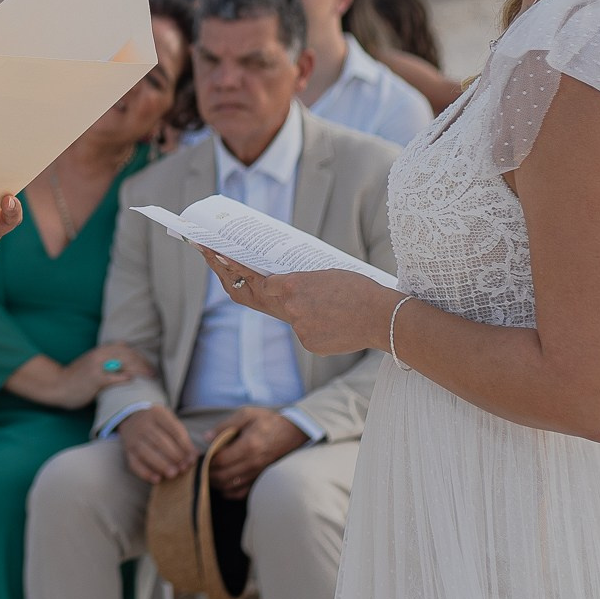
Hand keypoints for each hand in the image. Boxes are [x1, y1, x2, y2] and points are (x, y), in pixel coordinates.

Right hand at [15, 343, 145, 408]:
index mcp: (99, 351)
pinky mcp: (94, 379)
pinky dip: (123, 377)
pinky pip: (112, 377)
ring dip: (139, 369)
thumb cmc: (76, 378)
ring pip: (123, 362)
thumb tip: (125, 366)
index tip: (149, 365)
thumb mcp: (91, 364)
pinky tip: (132, 380)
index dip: (139, 356)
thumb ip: (106, 362)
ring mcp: (97, 366)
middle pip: (127, 354)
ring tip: (149, 376)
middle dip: (143, 362)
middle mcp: (99, 355)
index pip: (125, 348)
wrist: (57, 385)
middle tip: (154, 372)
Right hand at [117, 404, 195, 482]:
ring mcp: (133, 438)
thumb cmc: (158, 423)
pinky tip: (157, 479)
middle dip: (174, 456)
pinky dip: (145, 473)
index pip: (174, 430)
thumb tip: (194, 455)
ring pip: (146, 452)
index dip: (185, 446)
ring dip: (161, 465)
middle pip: (160, 441)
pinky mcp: (127, 451)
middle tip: (184, 468)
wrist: (131, 418)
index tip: (192, 459)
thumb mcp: (170, 421)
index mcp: (157, 414)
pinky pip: (135, 463)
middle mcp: (142, 424)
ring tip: (173, 474)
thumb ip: (182, 436)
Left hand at [202, 248, 403, 358]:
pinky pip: (304, 330)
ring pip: (288, 315)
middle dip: (233, 278)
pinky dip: (315, 323)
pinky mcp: (310, 344)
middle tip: (216, 260)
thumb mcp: (327, 274)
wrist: (383, 318)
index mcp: (292, 286)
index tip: (216, 254)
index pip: (255, 278)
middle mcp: (290, 308)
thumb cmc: (360, 289)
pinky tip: (337, 319)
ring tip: (319, 300)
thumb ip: (301, 281)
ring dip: (296, 307)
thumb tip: (284, 284)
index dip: (236, 268)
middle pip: (255, 296)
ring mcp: (299, 328)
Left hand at [207, 406, 306, 498]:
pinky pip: (241, 493)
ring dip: (215, 483)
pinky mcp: (260, 479)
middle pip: (223, 476)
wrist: (293, 432)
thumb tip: (206, 438)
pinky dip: (228, 491)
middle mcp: (253, 463)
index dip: (207, 460)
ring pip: (230, 487)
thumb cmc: (268, 421)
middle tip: (200, 466)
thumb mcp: (246, 414)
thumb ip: (225, 425)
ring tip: (208, 473)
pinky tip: (222, 483)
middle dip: (207, 473)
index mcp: (249, 445)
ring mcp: (257, 473)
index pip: (221, 460)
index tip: (200, 455)